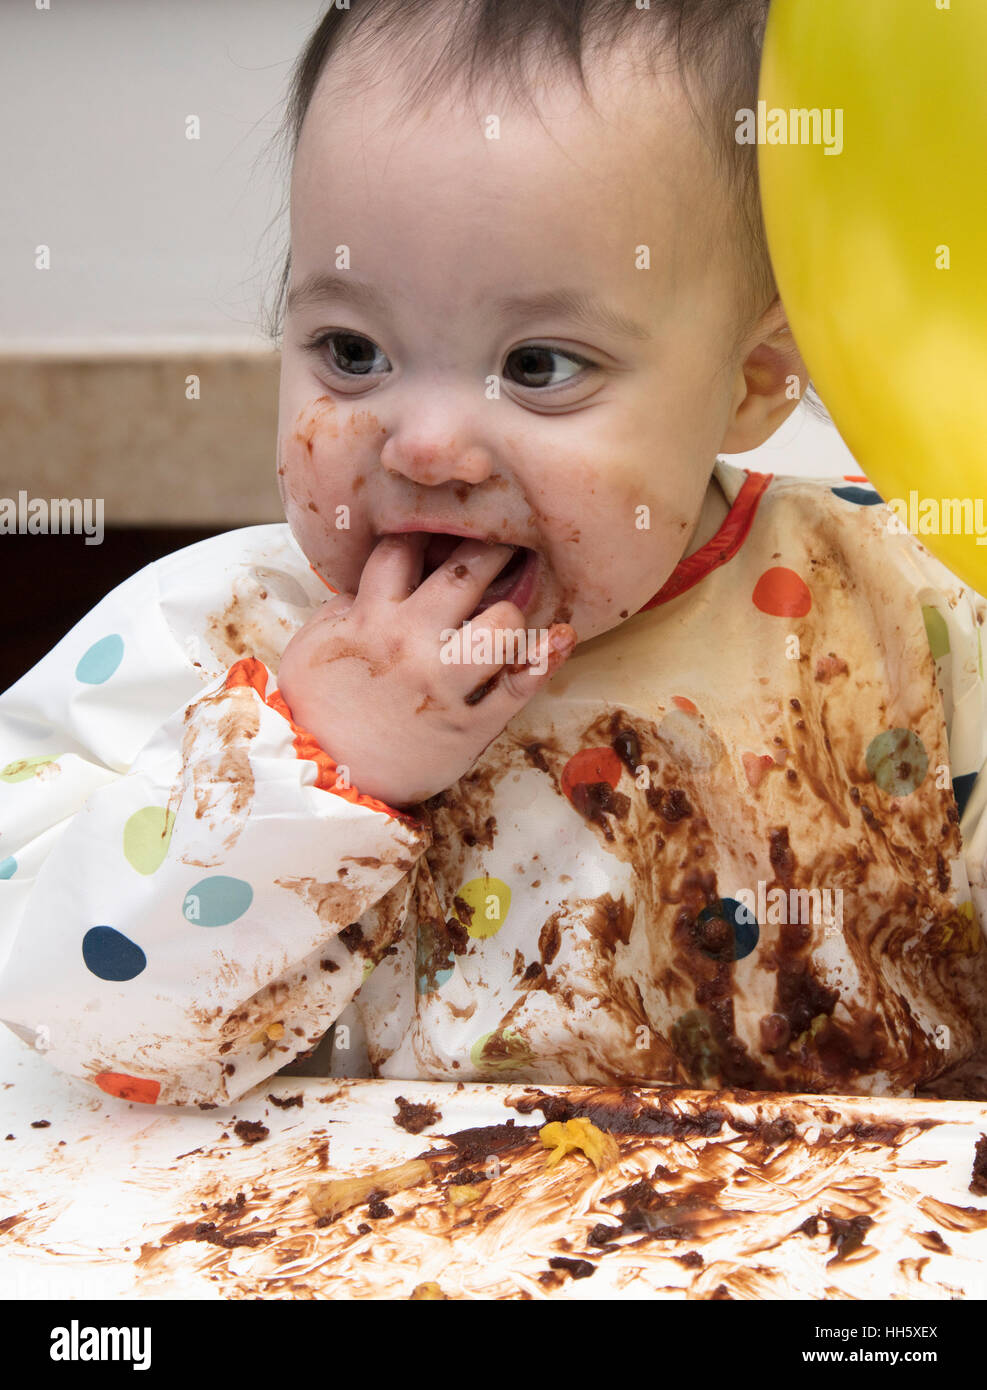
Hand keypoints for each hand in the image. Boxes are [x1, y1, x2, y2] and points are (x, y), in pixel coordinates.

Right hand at [276, 534, 575, 806]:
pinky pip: (519, 686)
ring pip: (502, 624)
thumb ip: (349, 604)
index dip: (430, 533)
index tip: (448, 530)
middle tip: (511, 540)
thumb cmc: (316, 708)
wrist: (322, 777)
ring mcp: (444, 683)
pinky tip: (561, 636)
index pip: (405, 549)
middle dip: (493, 547)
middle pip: (466, 571)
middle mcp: (412, 642)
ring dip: (515, 608)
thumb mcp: (316, 643)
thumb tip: (381, 579)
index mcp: (371, 617)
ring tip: (515, 605)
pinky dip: (546, 659)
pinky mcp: (469, 725)